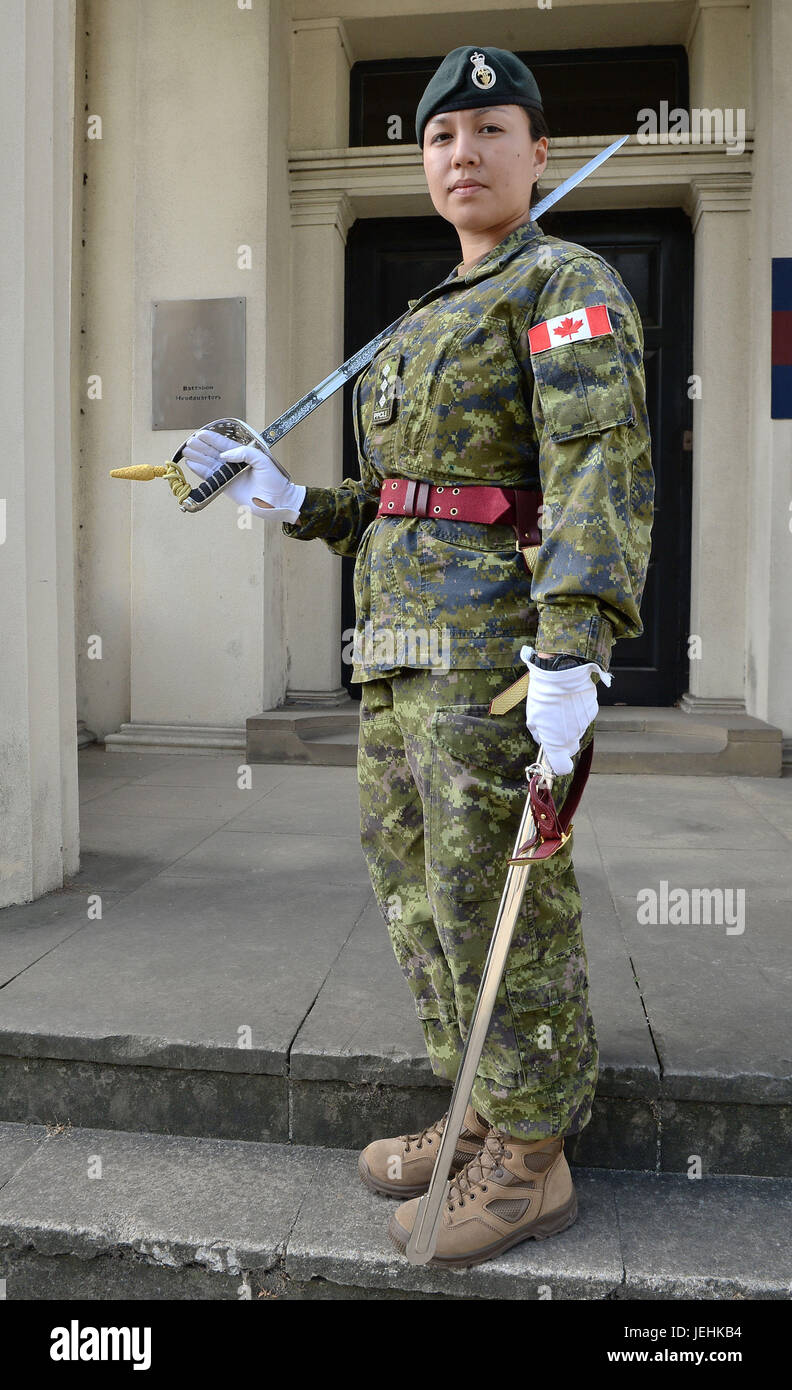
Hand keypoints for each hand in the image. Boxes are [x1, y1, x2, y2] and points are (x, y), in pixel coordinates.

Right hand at [181, 428, 305, 521]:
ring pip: (210, 464)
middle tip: (189, 442)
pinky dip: (201, 471)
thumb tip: (224, 455)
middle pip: (215, 453)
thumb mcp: (262, 460)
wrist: (278, 501)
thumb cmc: (275, 481)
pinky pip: (211, 478)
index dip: (212, 439)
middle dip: (202, 447)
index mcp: (244, 455)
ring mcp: (230, 476)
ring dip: (198, 458)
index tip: (200, 434)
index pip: (225, 444)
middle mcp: (235, 464)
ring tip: (186, 451)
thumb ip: (244, 453)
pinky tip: (191, 464)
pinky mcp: (226, 487)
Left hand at [520, 644, 612, 774]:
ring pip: (577, 730)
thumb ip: (538, 733)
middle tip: (553, 727)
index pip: (562, 766)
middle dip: (563, 742)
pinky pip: (584, 716)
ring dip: (570, 724)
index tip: (554, 758)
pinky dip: (578, 712)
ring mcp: (584, 724)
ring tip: (560, 706)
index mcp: (556, 742)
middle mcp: (572, 736)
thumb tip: (542, 737)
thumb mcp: (532, 716)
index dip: (559, 764)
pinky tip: (570, 699)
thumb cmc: (543, 695)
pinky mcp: (592, 711)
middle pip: (570, 747)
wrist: (562, 672)